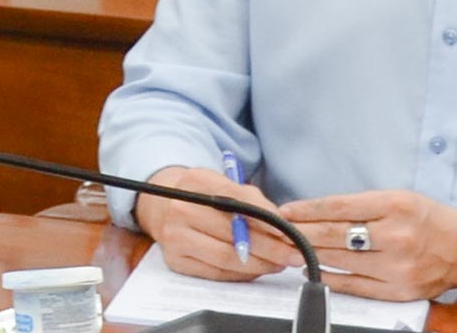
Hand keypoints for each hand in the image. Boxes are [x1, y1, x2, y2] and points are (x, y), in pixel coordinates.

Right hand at [136, 166, 286, 281]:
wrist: (164, 206)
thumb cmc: (203, 196)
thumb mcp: (224, 184)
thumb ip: (252, 199)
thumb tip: (281, 224)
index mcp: (195, 181)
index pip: (236, 201)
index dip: (266, 219)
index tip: (289, 232)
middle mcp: (180, 208)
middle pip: (234, 235)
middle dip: (270, 248)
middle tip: (292, 255)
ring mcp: (174, 237)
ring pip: (227, 258)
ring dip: (259, 265)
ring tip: (279, 264)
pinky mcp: (175, 260)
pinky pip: (216, 273)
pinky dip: (242, 274)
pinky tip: (257, 269)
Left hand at [277, 190, 456, 300]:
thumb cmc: (427, 218)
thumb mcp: (398, 198)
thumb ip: (362, 205)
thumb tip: (318, 212)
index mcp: (395, 206)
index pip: (341, 207)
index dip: (308, 210)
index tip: (286, 211)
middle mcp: (397, 237)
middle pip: (336, 236)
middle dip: (302, 234)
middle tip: (278, 232)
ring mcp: (398, 268)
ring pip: (342, 262)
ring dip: (310, 256)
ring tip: (288, 250)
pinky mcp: (399, 292)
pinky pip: (355, 286)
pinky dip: (331, 278)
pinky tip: (313, 270)